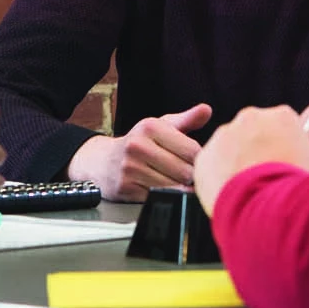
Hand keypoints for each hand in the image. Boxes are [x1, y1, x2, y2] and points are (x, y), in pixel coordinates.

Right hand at [67, 103, 212, 201]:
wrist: (102, 161)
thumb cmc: (138, 143)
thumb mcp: (160, 126)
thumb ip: (186, 120)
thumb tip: (206, 110)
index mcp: (150, 127)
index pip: (192, 150)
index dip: (201, 160)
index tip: (199, 163)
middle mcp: (138, 145)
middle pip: (184, 171)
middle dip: (192, 177)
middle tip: (191, 177)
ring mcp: (130, 168)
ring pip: (172, 187)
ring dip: (180, 189)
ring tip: (179, 183)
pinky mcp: (125, 188)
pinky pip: (157, 197)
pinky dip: (165, 197)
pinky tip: (163, 190)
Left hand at [194, 105, 308, 213]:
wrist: (268, 210)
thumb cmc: (297, 191)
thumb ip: (300, 152)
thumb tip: (294, 158)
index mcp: (282, 117)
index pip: (279, 125)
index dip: (280, 147)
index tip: (280, 164)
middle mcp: (251, 118)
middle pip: (251, 133)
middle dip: (254, 152)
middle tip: (263, 180)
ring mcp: (224, 135)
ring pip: (228, 149)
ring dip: (235, 165)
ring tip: (247, 193)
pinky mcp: (205, 156)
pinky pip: (210, 168)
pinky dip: (217, 180)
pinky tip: (231, 197)